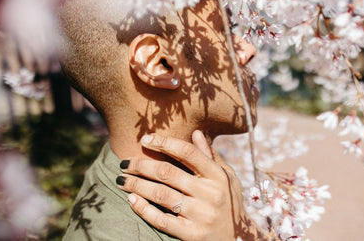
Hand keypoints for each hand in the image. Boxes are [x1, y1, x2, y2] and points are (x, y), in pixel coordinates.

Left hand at [116, 130, 271, 240]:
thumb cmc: (231, 203)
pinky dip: (143, 209)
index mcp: (218, 176)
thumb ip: (211, 156)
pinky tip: (131, 200)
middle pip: (168, 172)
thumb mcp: (228, 178)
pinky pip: (161, 219)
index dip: (165, 143)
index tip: (145, 139)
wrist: (241, 240)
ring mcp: (200, 215)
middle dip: (141, 165)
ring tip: (121, 180)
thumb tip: (195, 133)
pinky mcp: (191, 234)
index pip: (188, 152)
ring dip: (136, 185)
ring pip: (160, 194)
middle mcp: (210, 193)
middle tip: (124, 163)